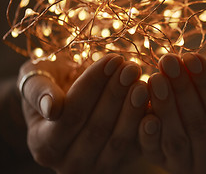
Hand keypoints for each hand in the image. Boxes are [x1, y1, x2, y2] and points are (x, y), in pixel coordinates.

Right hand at [19, 54, 148, 172]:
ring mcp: (97, 166)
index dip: (93, 85)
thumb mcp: (36, 79)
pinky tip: (154, 102)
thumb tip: (52, 108)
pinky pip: (136, 145)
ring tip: (142, 81)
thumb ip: (38, 91)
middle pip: (97, 128)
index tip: (113, 59)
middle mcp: (68, 163)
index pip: (71, 113)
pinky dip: (146, 124)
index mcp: (43, 144)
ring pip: (118, 139)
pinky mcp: (120, 162)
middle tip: (132, 67)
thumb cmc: (51, 84)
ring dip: (133, 109)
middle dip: (116, 94)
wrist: (67, 100)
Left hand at [138, 53, 205, 173]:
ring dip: (163, 105)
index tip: (192, 57)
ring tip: (156, 75)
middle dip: (182, 90)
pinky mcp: (162, 162)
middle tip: (169, 61)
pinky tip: (141, 102)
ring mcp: (187, 167)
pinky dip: (145, 128)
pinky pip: (152, 149)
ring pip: (175, 139)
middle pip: (198, 127)